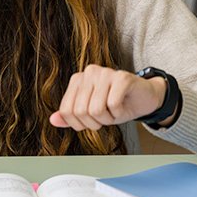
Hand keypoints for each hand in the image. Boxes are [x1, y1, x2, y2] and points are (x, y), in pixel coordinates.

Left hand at [49, 65, 167, 129]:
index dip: (79, 124)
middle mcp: (89, 72)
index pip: (66, 110)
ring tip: (113, 111)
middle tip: (106, 117)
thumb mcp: (90, 113)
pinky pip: (113, 104)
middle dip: (95, 123)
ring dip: (107, 119)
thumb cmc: (116, 105)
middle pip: (80, 111)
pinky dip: (118, 113)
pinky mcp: (122, 77)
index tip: (91, 122)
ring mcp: (105, 72)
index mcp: (77, 79)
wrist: (143, 99)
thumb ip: (70, 116)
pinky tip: (122, 107)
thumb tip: (53, 120)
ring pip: (96, 110)